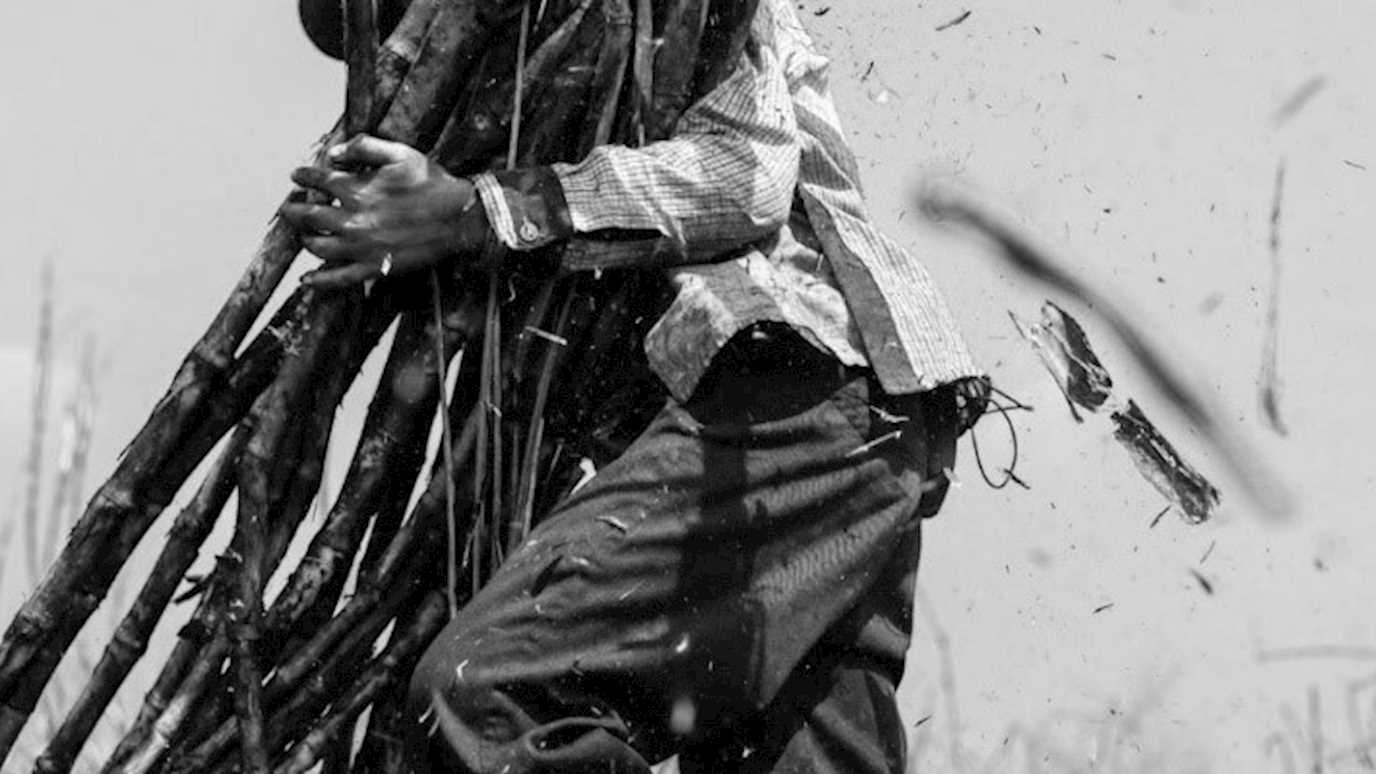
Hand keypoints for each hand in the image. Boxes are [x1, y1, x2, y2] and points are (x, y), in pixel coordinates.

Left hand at [279, 135, 489, 287]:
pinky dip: (320, 281)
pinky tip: (307, 280)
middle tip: (288, 208)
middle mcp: (353, 220)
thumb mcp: (401, 153)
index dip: (303, 177)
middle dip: (293, 210)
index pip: (318, 181)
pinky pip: (340, 278)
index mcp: (357, 189)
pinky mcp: (374, 267)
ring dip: (305, 240)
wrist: (460, 219)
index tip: (297, 176)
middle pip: (309, 216)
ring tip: (303, 235)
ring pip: (318, 247)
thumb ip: (364, 146)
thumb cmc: (432, 183)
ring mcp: (361, 247)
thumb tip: (333, 153)